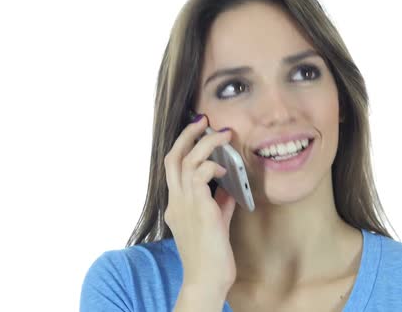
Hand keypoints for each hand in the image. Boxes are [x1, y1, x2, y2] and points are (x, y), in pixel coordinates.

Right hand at [164, 114, 237, 294]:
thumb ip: (219, 202)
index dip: (184, 145)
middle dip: (187, 134)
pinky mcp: (199, 209)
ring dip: (206, 143)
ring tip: (224, 135)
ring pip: (187, 160)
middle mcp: (176, 201)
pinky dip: (213, 166)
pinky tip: (226, 169)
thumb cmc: (211, 255)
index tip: (200, 132)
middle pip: (172, 157)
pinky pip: (200, 175)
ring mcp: (185, 204)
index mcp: (177, 204)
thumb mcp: (215, 221)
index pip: (173, 166)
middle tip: (204, 120)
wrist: (207, 280)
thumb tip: (229, 185)